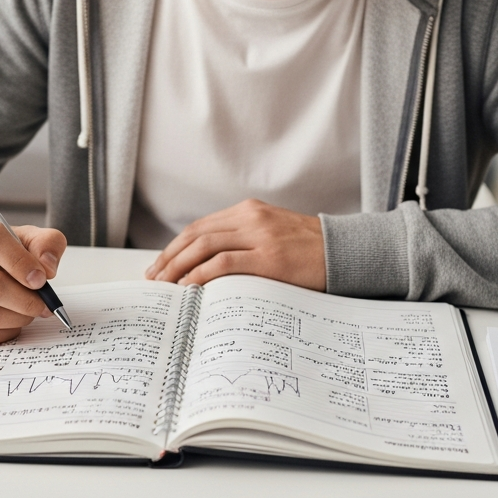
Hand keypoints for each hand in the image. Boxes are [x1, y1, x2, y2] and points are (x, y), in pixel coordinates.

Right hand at [0, 208, 66, 344]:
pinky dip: (6, 331)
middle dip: (25, 299)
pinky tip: (13, 320)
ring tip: (30, 311)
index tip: (41, 279)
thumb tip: (47, 268)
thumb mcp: (25, 235)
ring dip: (18, 318)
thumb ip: (45, 244)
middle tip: (43, 304)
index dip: (20, 262)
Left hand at [144, 199, 325, 289]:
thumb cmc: (308, 249)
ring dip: (178, 266)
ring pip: (204, 246)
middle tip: (154, 277)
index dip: (176, 246)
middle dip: (170, 257)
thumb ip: (243, 240)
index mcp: (249, 211)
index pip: (200, 226)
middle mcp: (251, 218)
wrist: (344, 251)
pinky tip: (189, 286)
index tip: (160, 264)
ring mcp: (260, 236)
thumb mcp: (272, 233)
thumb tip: (206, 264)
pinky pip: (224, 263)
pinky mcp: (269, 257)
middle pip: (196, 235)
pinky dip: (201, 274)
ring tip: (165, 284)